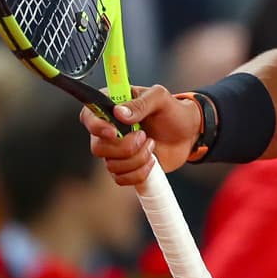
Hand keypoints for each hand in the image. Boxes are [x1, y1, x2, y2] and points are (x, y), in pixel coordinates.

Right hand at [79, 85, 200, 185]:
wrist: (188, 134)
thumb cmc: (173, 112)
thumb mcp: (161, 98)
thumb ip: (141, 103)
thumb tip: (119, 113)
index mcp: (112, 107)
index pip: (88, 116)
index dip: (96, 126)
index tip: (113, 132)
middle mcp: (109, 130)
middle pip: (98, 147)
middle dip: (125, 146)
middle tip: (145, 136)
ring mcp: (116, 151)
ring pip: (111, 165)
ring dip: (137, 158)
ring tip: (152, 145)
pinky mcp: (125, 168)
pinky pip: (121, 179)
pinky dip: (139, 172)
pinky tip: (152, 160)